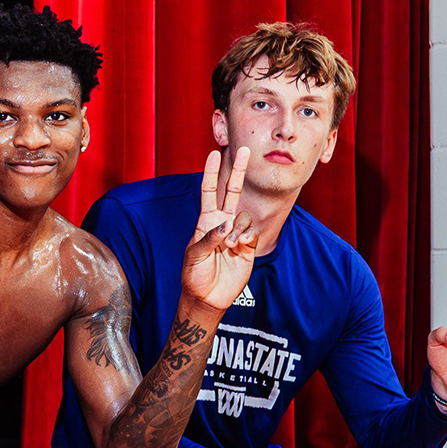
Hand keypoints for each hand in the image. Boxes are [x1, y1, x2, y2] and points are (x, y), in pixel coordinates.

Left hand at [180, 148, 258, 313]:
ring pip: (244, 216)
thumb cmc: (194, 276)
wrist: (207, 297)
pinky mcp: (247, 246)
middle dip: (238, 171)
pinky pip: (252, 232)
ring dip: (238, 228)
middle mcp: (222, 223)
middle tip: (243, 150)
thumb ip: (209, 239)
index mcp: (205, 221)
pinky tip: (239, 247)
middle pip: (232, 191)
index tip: (213, 155)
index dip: (211, 173)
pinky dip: (247, 236)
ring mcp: (236, 234)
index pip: (209, 192)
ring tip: (229, 246)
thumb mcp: (194, 256)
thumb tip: (226, 225)